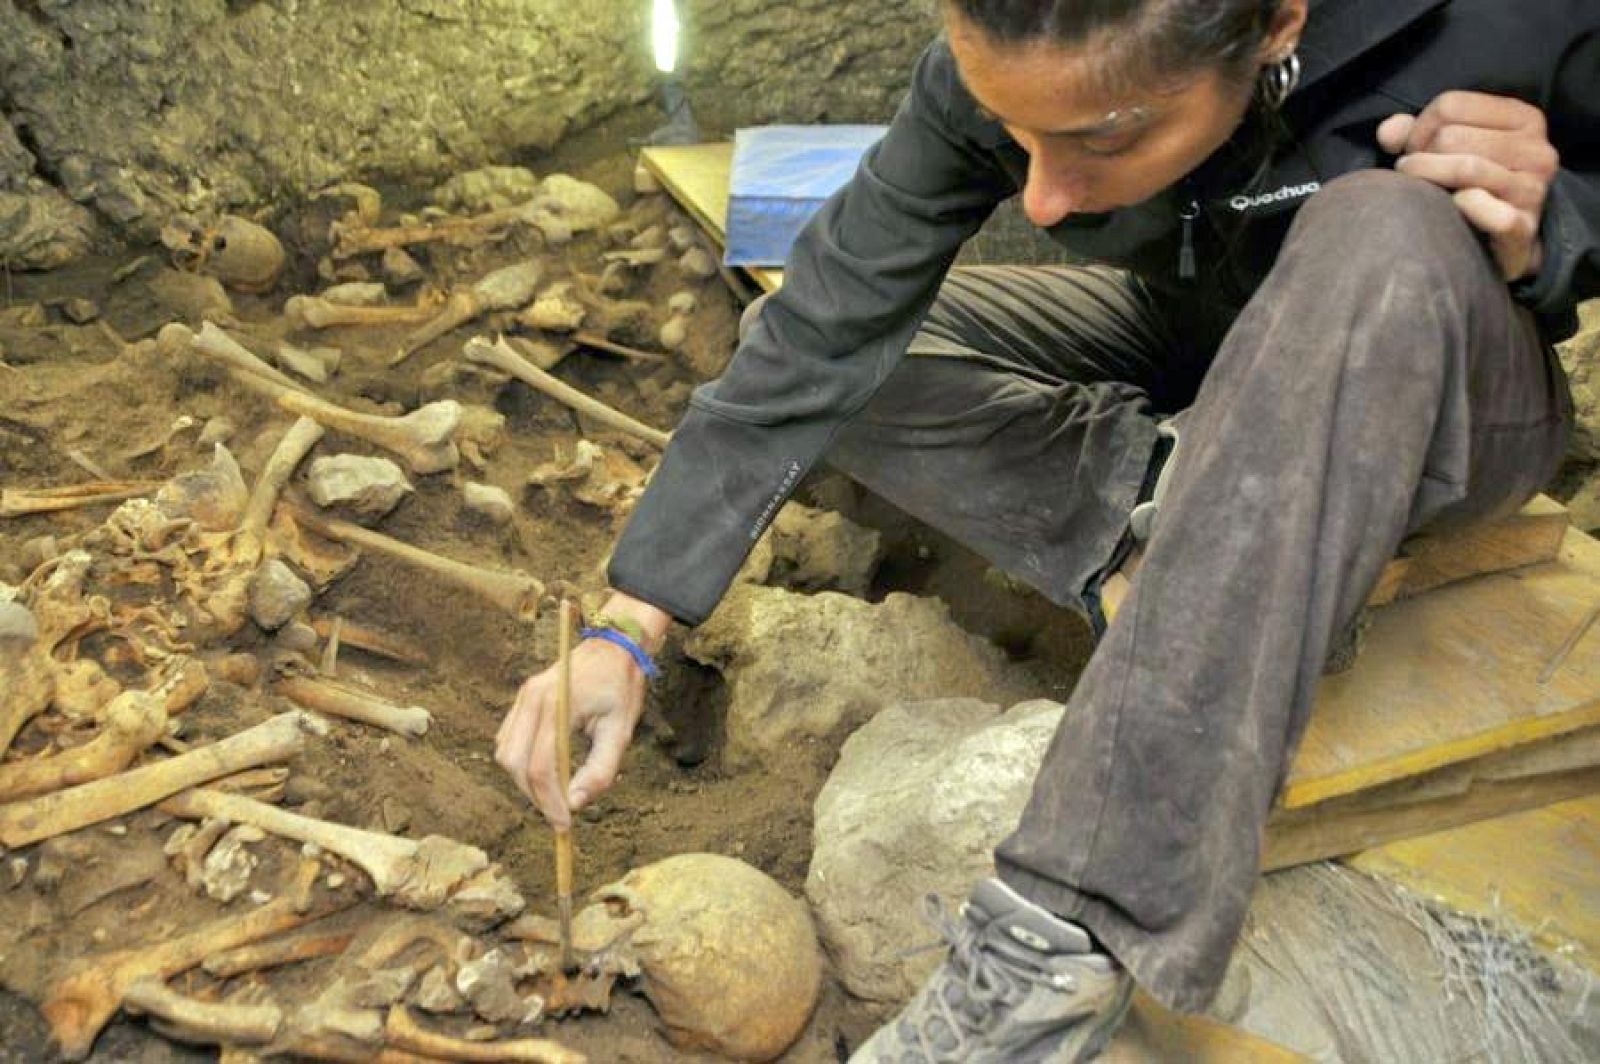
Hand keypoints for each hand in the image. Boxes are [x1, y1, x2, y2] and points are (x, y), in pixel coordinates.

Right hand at [495, 594, 668, 828]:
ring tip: (555, 794)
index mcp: (557, 705)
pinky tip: (547, 772)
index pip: (542, 766)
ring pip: (506, 753)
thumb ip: (599, 770)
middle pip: (516, 762)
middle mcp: (532, 699)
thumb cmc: (621, 687)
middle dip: (534, 795)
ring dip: (525, 780)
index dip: (550, 801)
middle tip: (560, 815)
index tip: (564, 824)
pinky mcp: (521, 701)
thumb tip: (574, 804)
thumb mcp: (620, 731)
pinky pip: (509, 740)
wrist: (614, 647)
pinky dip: (522, 763)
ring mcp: (523, 698)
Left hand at [1378, 91, 1560, 280]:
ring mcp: (1533, 189)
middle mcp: (1536, 150)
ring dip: (1426, 180)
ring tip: (1417, 190)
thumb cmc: (1471, 187)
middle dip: (1419, 157)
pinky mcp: (1524, 227)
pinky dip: (1466, 208)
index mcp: (1523, 119)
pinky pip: (1492, 212)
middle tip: (1413, 176)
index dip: (1418, 130)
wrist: (1505, 243)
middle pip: (1450, 137)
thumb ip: (1415, 134)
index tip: (1415, 151)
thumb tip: (1388, 132)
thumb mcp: (1451, 150)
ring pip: (1465, 168)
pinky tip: (1453, 209)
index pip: (1450, 105)